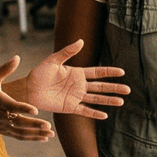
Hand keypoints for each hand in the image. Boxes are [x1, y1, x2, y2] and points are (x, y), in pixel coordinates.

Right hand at [0, 57, 53, 140]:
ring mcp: (3, 125)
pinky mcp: (4, 131)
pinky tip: (44, 138)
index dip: (24, 109)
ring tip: (50, 134)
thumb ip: (5, 69)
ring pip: (21, 132)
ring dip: (36, 134)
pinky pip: (19, 136)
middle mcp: (2, 116)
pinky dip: (31, 138)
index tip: (35, 110)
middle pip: (20, 122)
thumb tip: (17, 57)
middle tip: (49, 125)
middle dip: (35, 125)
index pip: (12, 107)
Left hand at [14, 40, 128, 118]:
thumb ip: (67, 52)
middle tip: (128, 89)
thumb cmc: (39, 73)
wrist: (28, 89)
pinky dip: (94, 113)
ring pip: (96, 99)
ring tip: (121, 101)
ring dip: (108, 100)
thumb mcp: (53, 60)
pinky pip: (85, 110)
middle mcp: (79, 86)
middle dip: (114, 88)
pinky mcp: (70, 107)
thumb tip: (81, 41)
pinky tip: (104, 115)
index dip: (109, 72)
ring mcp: (75, 97)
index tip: (122, 72)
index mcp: (77, 73)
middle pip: (101, 87)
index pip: (97, 72)